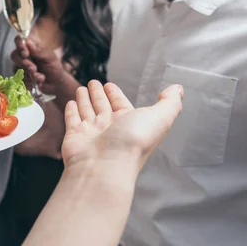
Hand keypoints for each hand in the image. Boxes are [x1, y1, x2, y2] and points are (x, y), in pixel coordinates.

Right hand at [11, 36, 62, 92]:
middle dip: (23, 63)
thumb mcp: (50, 58)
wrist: (55, 84)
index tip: (25, 53)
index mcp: (30, 47)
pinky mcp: (19, 77)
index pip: (19, 40)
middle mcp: (23, 56)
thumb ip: (39, 51)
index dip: (19, 45)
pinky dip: (29, 81)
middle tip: (34, 68)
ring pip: (16, 68)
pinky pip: (19, 79)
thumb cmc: (53, 68)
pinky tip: (38, 82)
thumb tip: (28, 42)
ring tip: (41, 77)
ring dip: (28, 74)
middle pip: (14, 55)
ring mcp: (20, 67)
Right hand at [62, 81, 182, 173]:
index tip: (109, 85)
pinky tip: (71, 103)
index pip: (121, 104)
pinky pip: (73, 119)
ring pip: (88, 111)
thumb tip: (177, 88)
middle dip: (99, 94)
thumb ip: (169, 103)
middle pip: (104, 106)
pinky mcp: (75, 135)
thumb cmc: (132, 142)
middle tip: (93, 83)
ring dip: (85, 100)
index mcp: (130, 122)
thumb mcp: (160, 118)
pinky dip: (72, 111)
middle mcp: (110, 127)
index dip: (116, 94)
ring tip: (81, 89)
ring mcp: (92, 132)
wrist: (105, 166)